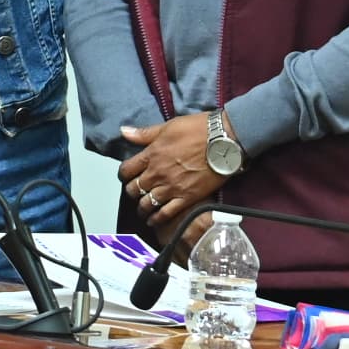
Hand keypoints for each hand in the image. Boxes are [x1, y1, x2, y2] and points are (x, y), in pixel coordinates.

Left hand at [118, 116, 222, 240]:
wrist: (224, 141)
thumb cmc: (198, 130)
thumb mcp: (167, 127)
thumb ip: (144, 134)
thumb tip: (124, 131)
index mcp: (151, 155)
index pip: (126, 170)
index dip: (124, 175)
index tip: (126, 176)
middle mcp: (158, 173)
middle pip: (134, 189)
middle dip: (132, 191)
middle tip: (136, 191)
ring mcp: (172, 187)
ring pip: (147, 203)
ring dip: (142, 207)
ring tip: (142, 209)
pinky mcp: (187, 197)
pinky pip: (167, 213)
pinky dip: (157, 219)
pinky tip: (153, 221)